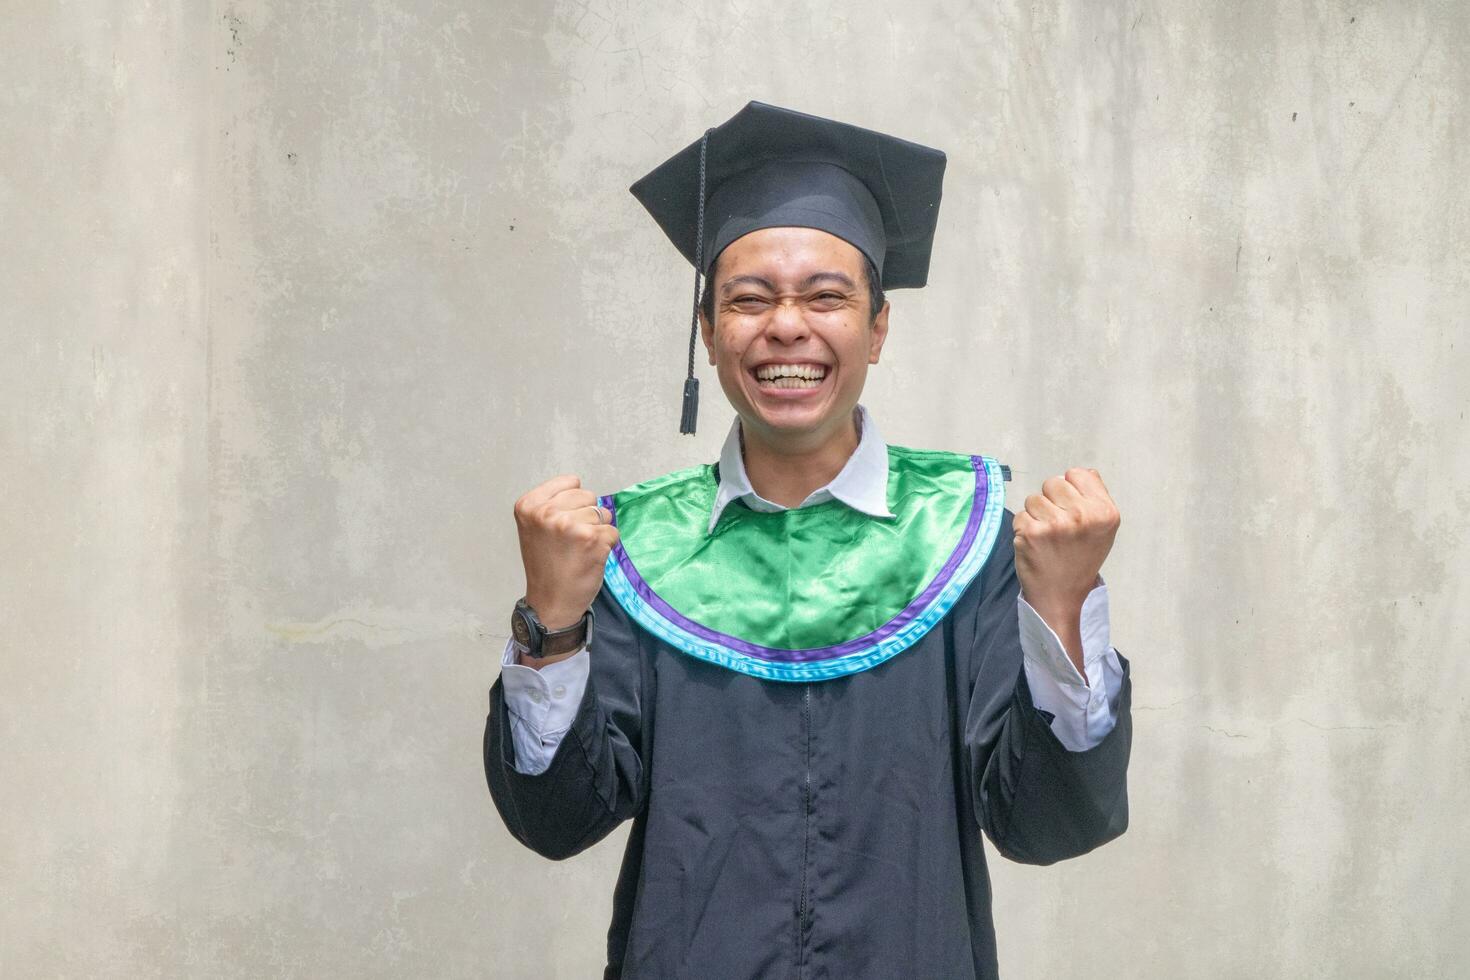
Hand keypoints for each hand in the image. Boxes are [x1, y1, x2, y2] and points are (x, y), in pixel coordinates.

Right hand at [513, 474, 618, 630]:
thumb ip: (554, 504)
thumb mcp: (535, 526)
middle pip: (588, 496)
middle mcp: (547, 512)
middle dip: (587, 516)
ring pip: (603, 513)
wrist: (550, 602)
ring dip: (598, 531)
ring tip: (579, 550)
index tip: (561, 525)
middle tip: (571, 541)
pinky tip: (589, 558)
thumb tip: (585, 490)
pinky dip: (607, 545)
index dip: (573, 503)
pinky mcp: (592, 539)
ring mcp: (569, 525)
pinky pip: (613, 531)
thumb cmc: (546, 565)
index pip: (571, 482)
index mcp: (529, 505)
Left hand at [1013, 468, 1119, 671]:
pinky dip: (1023, 529)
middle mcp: (1083, 515)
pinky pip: (1020, 515)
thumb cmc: (1081, 558)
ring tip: (1047, 537)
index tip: (1073, 512)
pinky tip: (1035, 546)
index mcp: (1105, 511)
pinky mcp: (1032, 533)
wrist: (1063, 597)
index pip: (1077, 474)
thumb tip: (1083, 473)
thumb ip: (1095, 497)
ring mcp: (1056, 524)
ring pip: (1033, 498)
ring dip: (1036, 515)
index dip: (1070, 491)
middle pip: (1053, 482)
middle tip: (1058, 528)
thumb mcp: (1102, 529)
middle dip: (1052, 501)